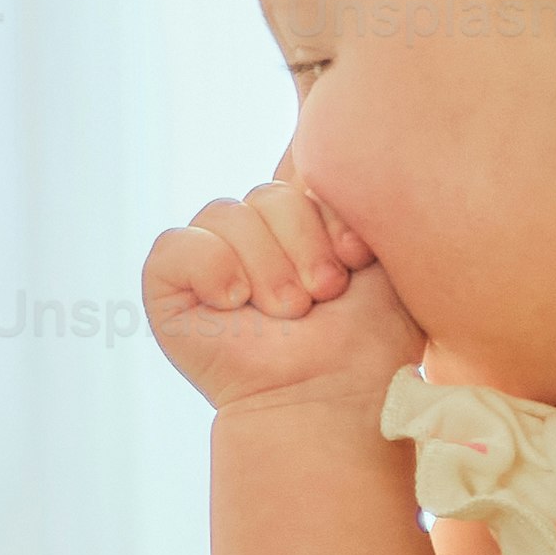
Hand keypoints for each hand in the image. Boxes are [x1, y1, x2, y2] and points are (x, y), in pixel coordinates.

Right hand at [145, 178, 426, 412]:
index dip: (327, 215)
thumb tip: (335, 157)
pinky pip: (176, 244)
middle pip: (266, 194)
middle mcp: (253, 240)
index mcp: (299, 229)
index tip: (356, 259)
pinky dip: (211, 267)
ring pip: (226, 213)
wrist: (332, 397)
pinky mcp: (169, 288)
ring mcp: (210, 262)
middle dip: (302, 245)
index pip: (299, 181)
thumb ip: (363, 207)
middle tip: (320, 297)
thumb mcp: (385, 263)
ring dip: (266, 266)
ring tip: (287, 311)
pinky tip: (234, 302)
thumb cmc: (367, 343)